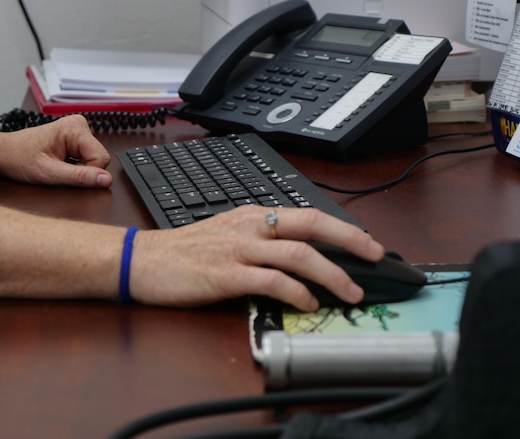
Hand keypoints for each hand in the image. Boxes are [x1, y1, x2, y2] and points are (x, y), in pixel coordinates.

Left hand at [0, 115, 112, 186]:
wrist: (1, 153)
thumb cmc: (18, 158)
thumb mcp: (49, 173)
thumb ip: (80, 177)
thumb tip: (106, 180)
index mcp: (75, 128)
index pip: (102, 158)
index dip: (87, 173)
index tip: (65, 174)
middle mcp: (79, 125)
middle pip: (98, 158)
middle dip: (81, 170)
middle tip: (57, 169)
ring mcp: (77, 130)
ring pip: (93, 159)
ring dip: (76, 168)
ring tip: (55, 165)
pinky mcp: (74, 137)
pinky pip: (85, 157)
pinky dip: (73, 165)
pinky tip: (57, 162)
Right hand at [129, 205, 384, 311]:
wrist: (143, 260)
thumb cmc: (184, 252)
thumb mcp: (228, 235)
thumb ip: (262, 242)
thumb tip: (300, 257)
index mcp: (253, 215)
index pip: (307, 215)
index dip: (342, 228)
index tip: (366, 242)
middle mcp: (251, 226)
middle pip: (311, 225)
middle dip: (350, 239)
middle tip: (376, 256)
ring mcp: (239, 249)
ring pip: (298, 253)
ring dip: (331, 273)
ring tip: (350, 291)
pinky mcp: (226, 274)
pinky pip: (271, 281)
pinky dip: (296, 292)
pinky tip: (308, 303)